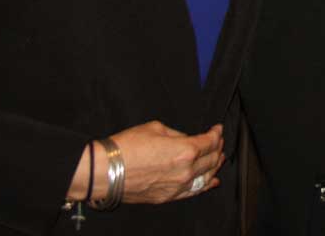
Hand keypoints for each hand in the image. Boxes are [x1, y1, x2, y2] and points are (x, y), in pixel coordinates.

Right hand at [70, 121, 225, 204]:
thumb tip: (184, 139)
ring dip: (214, 166)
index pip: (209, 142)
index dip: (216, 134)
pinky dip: (205, 185)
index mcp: (185, 151)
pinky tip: (211, 181)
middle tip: (217, 141)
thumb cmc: (127, 148)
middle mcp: (185, 171)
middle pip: (211, 160)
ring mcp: (177, 187)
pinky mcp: (167, 197)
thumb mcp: (155, 128)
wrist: (106, 171)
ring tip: (218, 158)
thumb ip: (176, 134)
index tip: (217, 129)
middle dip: (217, 148)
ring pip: (205, 177)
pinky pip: (193, 192)